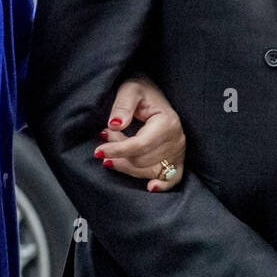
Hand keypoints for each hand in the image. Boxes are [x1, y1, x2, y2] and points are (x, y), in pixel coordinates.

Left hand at [95, 74, 185, 191]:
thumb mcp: (129, 89)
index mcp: (167, 123)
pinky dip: (162, 185)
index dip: (117, 150)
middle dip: (119, 154)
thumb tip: (114, 125)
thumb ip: (122, 105)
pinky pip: (172, 178)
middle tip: (106, 138)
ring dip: (127, 165)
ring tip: (114, 150)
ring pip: (149, 171)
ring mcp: (178, 151)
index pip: (140, 145)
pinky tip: (150, 187)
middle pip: (142, 160)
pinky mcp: (177, 159)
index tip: (98, 151)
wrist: (151, 92)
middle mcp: (176, 139)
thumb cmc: (140, 89)